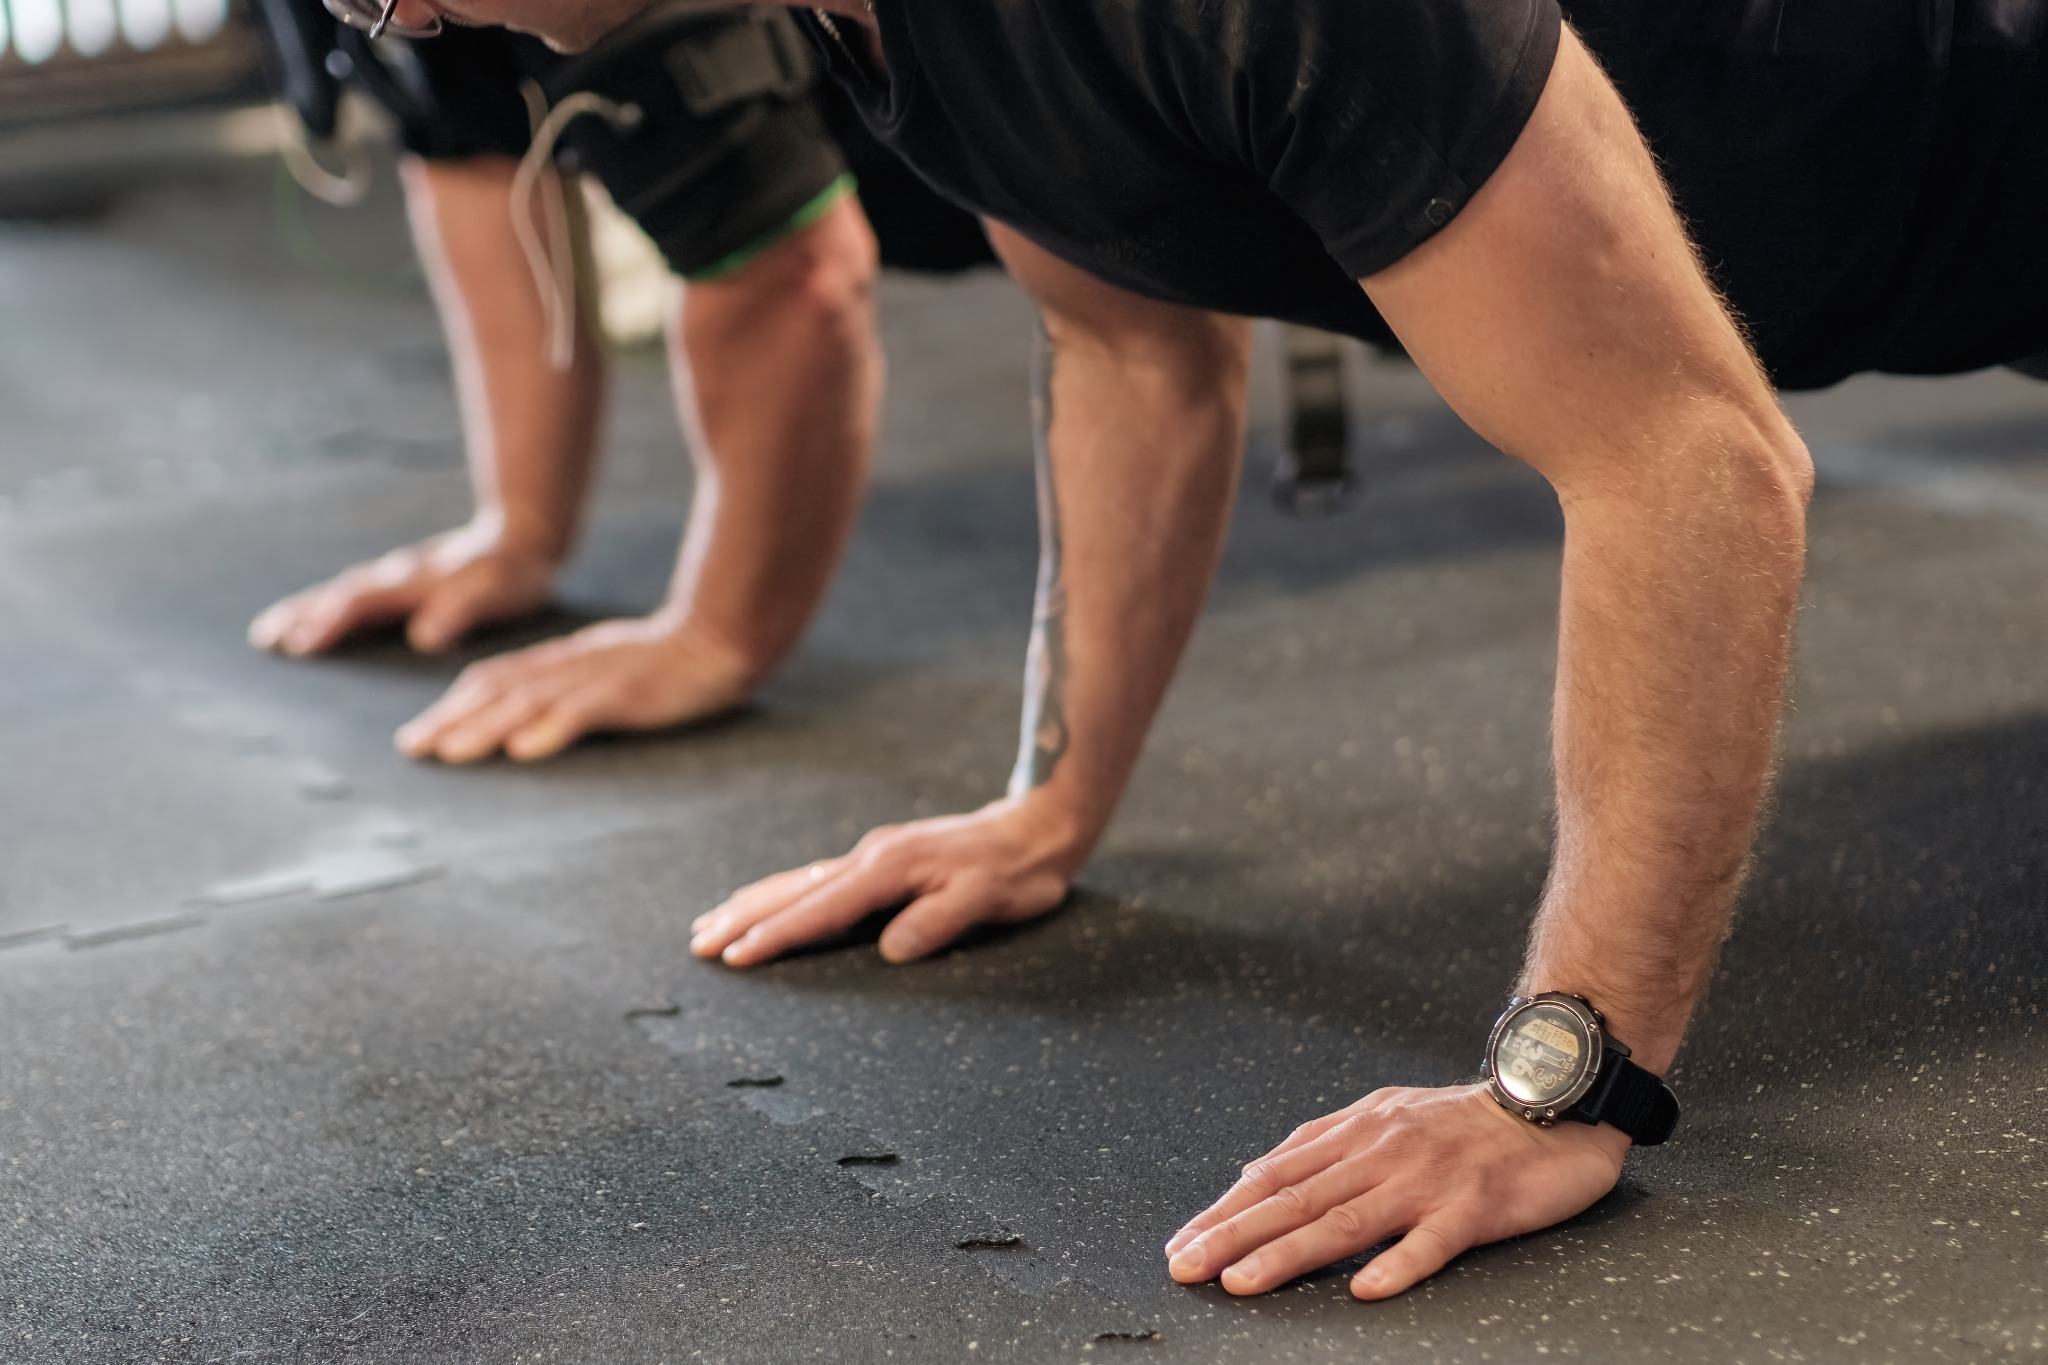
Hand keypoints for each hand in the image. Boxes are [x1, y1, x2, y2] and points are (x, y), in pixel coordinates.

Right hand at [248, 521, 555, 656]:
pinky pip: (352, 592)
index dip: (331, 624)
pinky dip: (324, 605)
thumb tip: (423, 638)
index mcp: (413, 583)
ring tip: (268, 632)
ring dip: (304, 610)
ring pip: (339, 592)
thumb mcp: (494, 595)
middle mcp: (395, 576)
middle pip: (339, 595)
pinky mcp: (398, 580)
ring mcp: (393, 575)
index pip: (362, 604)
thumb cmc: (510, 574)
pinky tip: (308, 617)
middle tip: (265, 639)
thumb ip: (460, 613)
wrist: (521, 538)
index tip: (301, 644)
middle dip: (302, 616)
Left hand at [394, 615, 753, 763]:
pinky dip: (549, 730)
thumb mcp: (601, 668)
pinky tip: (524, 749)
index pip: (493, 681)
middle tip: (412, 748)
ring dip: (485, 729)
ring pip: (528, 703)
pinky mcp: (625, 695)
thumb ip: (563, 687)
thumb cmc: (661, 660)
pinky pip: (582, 712)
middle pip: (497, 691)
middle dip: (450, 720)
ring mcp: (594, 680)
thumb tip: (519, 721)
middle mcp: (567, 668)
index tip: (419, 734)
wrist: (714, 639)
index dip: (451, 706)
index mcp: (559, 662)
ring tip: (450, 753)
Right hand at [690, 797, 1085, 965]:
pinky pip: (818, 878)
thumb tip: (890, 951)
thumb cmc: (1018, 872)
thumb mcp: (989, 900)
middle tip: (697, 943)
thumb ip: (939, 923)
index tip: (737, 958)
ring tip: (712, 921)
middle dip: (743, 917)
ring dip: (753, 902)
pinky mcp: (882, 858)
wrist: (1039, 826)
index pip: (820, 911)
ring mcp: (873, 854)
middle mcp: (871, 857)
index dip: (777, 937)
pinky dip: (784, 893)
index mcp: (889, 871)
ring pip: (798, 881)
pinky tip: (772, 902)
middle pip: (792, 891)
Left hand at [1165, 1083, 1627, 1298]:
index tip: (1183, 1242)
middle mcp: (1381, 1152)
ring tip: (1243, 1282)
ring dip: (1288, 1253)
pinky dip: (1398, 1264)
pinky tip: (1366, 1290)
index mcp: (1357, 1132)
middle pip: (1295, 1200)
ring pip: (1345, 1220)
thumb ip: (1326, 1147)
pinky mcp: (1475, 1204)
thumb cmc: (1467, 1120)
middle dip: (1233, 1236)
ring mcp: (1426, 1178)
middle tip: (1186, 1266)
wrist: (1552, 1098)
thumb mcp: (1384, 1117)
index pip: (1276, 1175)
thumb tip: (1260, 1173)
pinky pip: (1432, 1240)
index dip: (1225, 1211)